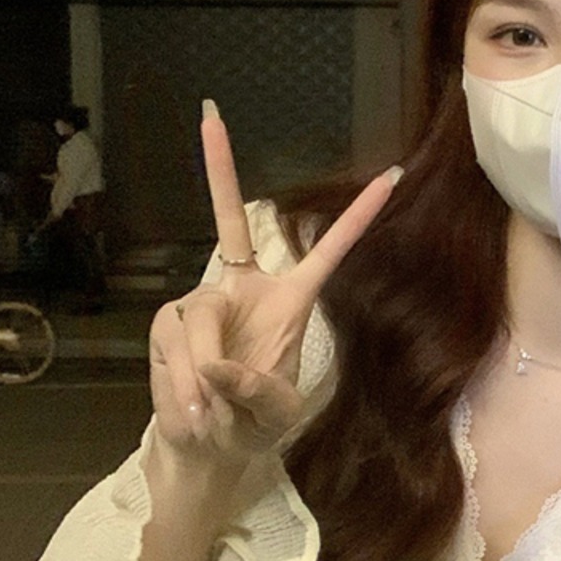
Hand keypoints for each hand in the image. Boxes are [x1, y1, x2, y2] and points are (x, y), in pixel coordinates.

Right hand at [148, 100, 398, 465]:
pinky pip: (179, 343)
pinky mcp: (170, 322)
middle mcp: (242, 288)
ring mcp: (202, 300)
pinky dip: (185, 380)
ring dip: (205, 371)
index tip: (390, 176)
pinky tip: (193, 405)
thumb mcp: (273, 415)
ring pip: (203, 317)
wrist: (206, 444)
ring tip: (212, 409)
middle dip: (219, 167)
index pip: (325, 250)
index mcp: (288, 300)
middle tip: (210, 116)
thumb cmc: (252, 423)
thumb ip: (256, 391)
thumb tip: (219, 366)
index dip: (356, 216)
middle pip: (229, 224)